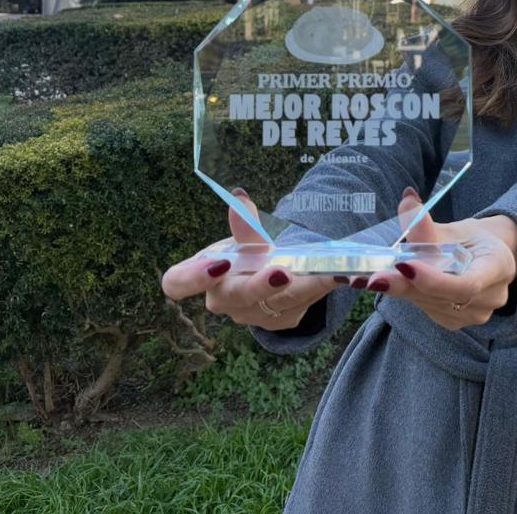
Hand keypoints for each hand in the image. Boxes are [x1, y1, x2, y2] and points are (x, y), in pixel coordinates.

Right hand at [161, 189, 339, 329]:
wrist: (267, 274)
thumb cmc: (244, 253)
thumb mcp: (243, 236)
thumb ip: (244, 224)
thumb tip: (240, 197)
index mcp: (200, 275)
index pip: (177, 284)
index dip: (192, 278)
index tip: (218, 263)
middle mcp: (223, 301)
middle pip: (237, 297)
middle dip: (260, 286)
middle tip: (283, 272)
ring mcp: (251, 315)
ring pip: (277, 304)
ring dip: (304, 287)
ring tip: (327, 271)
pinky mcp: (280, 320)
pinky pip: (300, 307)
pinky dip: (319, 289)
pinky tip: (339, 275)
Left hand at [361, 188, 516, 330]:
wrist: (486, 257)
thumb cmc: (471, 239)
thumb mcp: (453, 228)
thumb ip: (427, 223)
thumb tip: (407, 200)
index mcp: (499, 267)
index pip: (466, 283)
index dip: (433, 279)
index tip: (403, 266)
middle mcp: (492, 297)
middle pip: (442, 296)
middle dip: (405, 285)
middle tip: (370, 278)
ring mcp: (476, 315)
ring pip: (431, 304)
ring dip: (404, 290)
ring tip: (378, 276)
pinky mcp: (456, 322)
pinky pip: (428, 309)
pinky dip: (411, 295)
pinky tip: (398, 282)